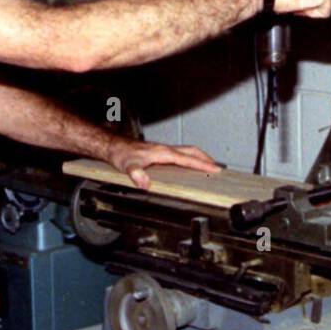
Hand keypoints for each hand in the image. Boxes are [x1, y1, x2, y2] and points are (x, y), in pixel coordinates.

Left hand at [104, 138, 220, 189]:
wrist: (114, 147)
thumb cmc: (122, 155)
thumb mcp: (128, 167)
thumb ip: (136, 174)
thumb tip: (144, 182)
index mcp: (163, 153)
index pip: (187, 158)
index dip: (202, 164)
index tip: (214, 168)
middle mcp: (165, 149)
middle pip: (191, 151)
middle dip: (205, 158)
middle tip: (216, 167)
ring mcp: (163, 150)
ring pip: (186, 151)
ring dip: (198, 157)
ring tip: (207, 165)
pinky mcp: (160, 152)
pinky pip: (180, 153)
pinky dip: (189, 158)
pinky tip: (187, 165)